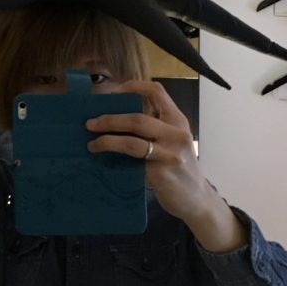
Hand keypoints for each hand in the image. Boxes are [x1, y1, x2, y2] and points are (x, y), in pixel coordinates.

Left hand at [85, 81, 246, 252]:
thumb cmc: (179, 167)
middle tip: (90, 124)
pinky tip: (104, 161)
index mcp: (178, 121)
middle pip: (137, 119)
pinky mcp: (161, 174)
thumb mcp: (173, 141)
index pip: (157, 92)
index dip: (133, 87)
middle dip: (109, 120)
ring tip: (92, 144)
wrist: (197, 198)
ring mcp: (169, 155)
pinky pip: (133, 163)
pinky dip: (115, 160)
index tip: (113, 92)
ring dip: (107, 141)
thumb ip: (154, 128)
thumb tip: (115, 119)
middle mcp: (176, 134)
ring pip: (132, 142)